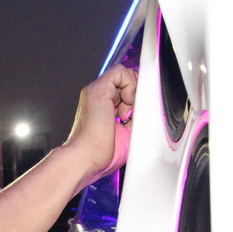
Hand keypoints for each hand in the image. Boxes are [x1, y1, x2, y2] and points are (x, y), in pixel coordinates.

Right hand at [64, 64, 135, 189]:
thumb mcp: (126, 133)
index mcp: (102, 107)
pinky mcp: (98, 90)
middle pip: (125, 82)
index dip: (136, 98)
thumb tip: (147, 109)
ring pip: (124, 75)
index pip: (124, 90)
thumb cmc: (100, 155)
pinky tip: (127, 104)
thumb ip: (134, 118)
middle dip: (136, 96)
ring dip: (133, 92)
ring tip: (128, 114)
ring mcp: (96, 91)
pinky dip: (130, 84)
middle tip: (132, 116)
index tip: (137, 116)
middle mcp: (98, 97)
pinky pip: (120, 72)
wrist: (86, 159)